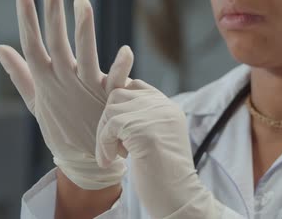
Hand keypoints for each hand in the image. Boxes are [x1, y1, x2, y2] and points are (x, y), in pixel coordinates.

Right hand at [0, 0, 132, 189]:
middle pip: (54, 39)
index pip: (31, 40)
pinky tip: (125, 49)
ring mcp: (87, 89)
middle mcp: (63, 81)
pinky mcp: (109, 100)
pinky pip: (116, 81)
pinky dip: (120, 67)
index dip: (26, 13)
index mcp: (44, 79)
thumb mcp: (35, 102)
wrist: (85, 161)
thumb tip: (0, 48)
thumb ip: (19, 74)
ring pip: (84, 54)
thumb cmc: (61, 128)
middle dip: (51, 7)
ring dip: (82, 28)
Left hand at [96, 80, 224, 217]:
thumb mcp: (153, 137)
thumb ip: (139, 118)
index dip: (119, 103)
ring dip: (105, 133)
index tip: (115, 129)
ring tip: (116, 155)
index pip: (135, 86)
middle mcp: (164, 105)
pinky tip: (110, 162)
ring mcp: (155, 114)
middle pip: (119, 94)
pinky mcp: (143, 128)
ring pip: (111, 109)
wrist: (178, 196)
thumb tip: (108, 99)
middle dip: (109, 120)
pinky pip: (110, 126)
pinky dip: (103, 145)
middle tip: (117, 147)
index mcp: (168, 107)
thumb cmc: (162, 174)